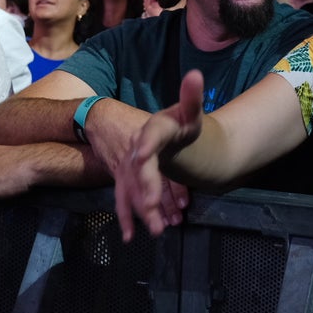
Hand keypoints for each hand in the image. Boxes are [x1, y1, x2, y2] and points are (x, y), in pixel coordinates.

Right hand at [116, 70, 205, 240]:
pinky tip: (130, 236)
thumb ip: (190, 97)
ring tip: (157, 229)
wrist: (116, 123)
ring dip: (143, 210)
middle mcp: (136, 151)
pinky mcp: (122, 182)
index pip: (150, 135)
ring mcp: (126, 169)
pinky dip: (127, 218)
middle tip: (154, 206)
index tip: (143, 155)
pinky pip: (124, 200)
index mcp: (152, 131)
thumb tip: (196, 76)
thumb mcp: (181, 109)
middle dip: (148, 189)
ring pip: (132, 190)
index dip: (147, 144)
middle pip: (141, 171)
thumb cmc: (164, 121)